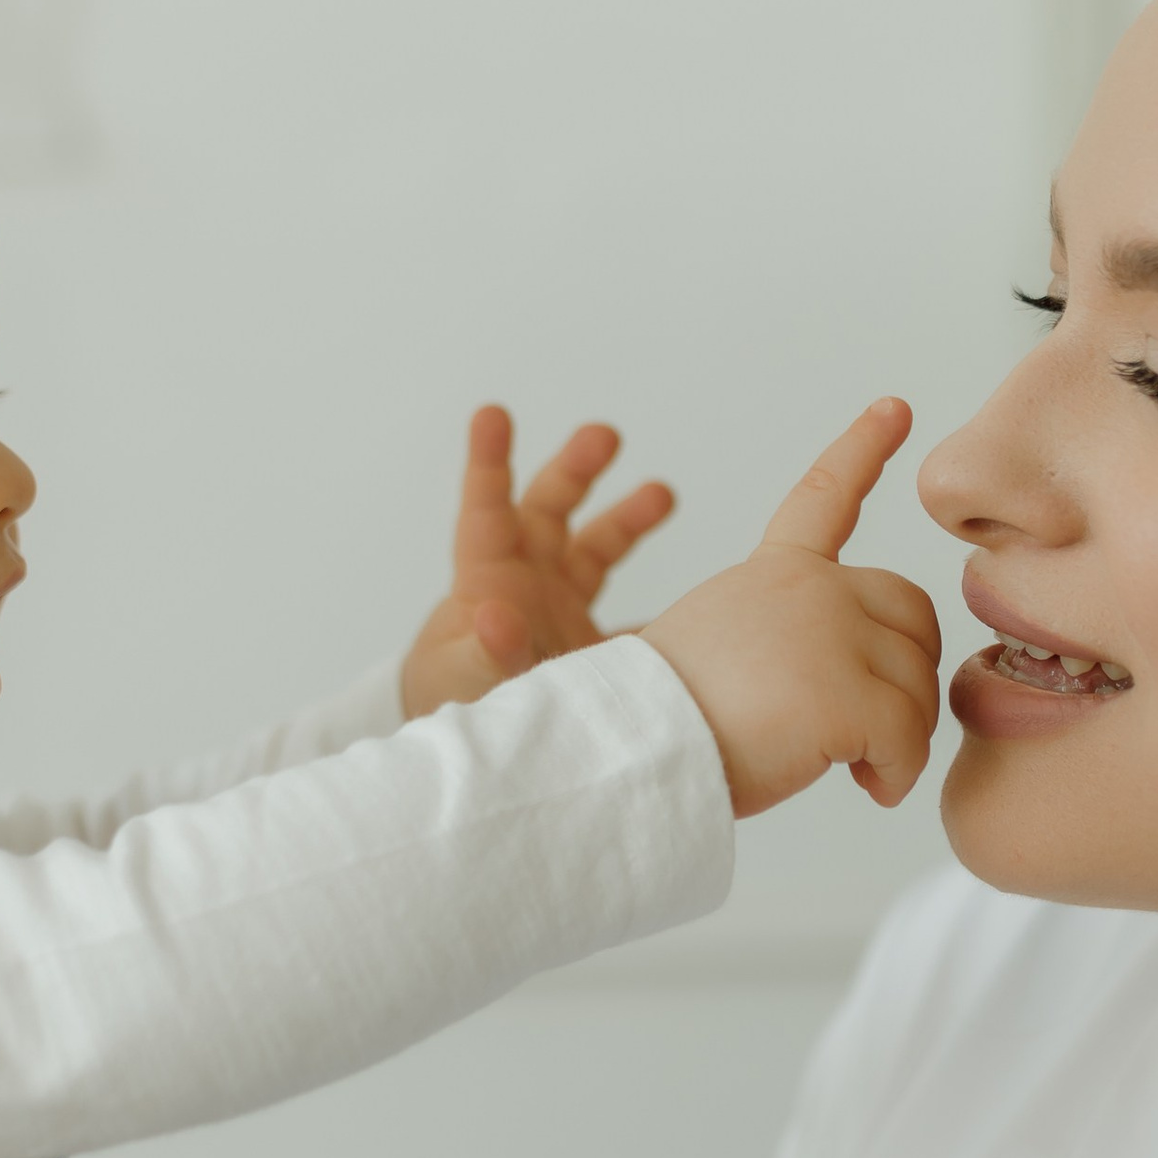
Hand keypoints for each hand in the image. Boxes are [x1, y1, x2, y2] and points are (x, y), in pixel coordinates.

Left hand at [399, 405, 675, 716]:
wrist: (484, 743)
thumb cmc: (454, 698)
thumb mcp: (460, 680)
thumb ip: (483, 653)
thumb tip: (495, 617)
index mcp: (486, 578)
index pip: (486, 512)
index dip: (488, 462)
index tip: (490, 415)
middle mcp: (528, 578)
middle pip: (550, 507)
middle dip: (576, 468)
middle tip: (605, 435)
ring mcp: (565, 604)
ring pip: (598, 545)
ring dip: (628, 516)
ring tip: (661, 494)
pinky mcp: (599, 638)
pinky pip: (638, 612)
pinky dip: (668, 607)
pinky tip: (702, 600)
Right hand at [640, 399, 941, 815]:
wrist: (631, 754)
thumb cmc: (668, 723)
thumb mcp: (724, 645)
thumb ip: (790, 634)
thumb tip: (845, 677)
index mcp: (772, 574)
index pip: (824, 497)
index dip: (862, 449)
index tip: (895, 407)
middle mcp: (808, 588)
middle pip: (912, 612)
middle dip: (908, 673)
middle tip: (870, 729)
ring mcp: (829, 633)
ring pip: (918, 683)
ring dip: (900, 736)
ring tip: (852, 765)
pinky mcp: (845, 693)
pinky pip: (909, 738)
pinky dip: (899, 772)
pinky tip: (869, 785)